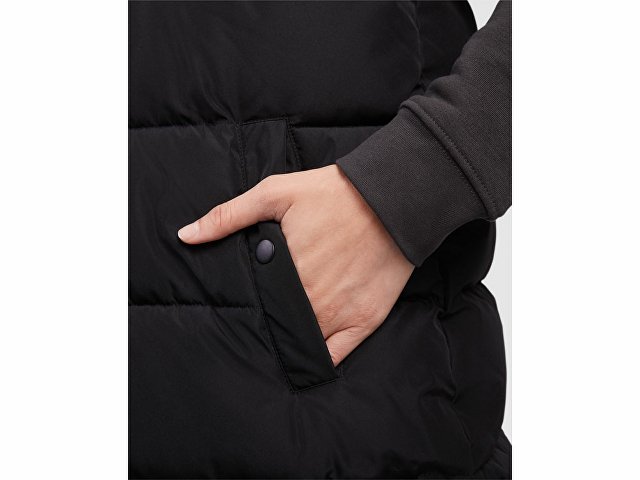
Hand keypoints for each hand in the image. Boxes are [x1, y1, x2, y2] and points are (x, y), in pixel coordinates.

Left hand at [178, 165, 413, 364]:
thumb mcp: (274, 194)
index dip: (248, 308)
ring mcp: (339, 315)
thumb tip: (186, 236)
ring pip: (303, 344)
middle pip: (278, 326)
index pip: (255, 306)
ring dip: (290, 343)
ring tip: (281, 336)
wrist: (393, 198)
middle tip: (264, 320)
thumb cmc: (333, 194)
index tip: (244, 307)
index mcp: (284, 274)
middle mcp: (310, 301)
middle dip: (268, 325)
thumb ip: (229, 216)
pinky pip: (336, 356)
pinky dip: (319, 359)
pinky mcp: (366, 320)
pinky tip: (307, 355)